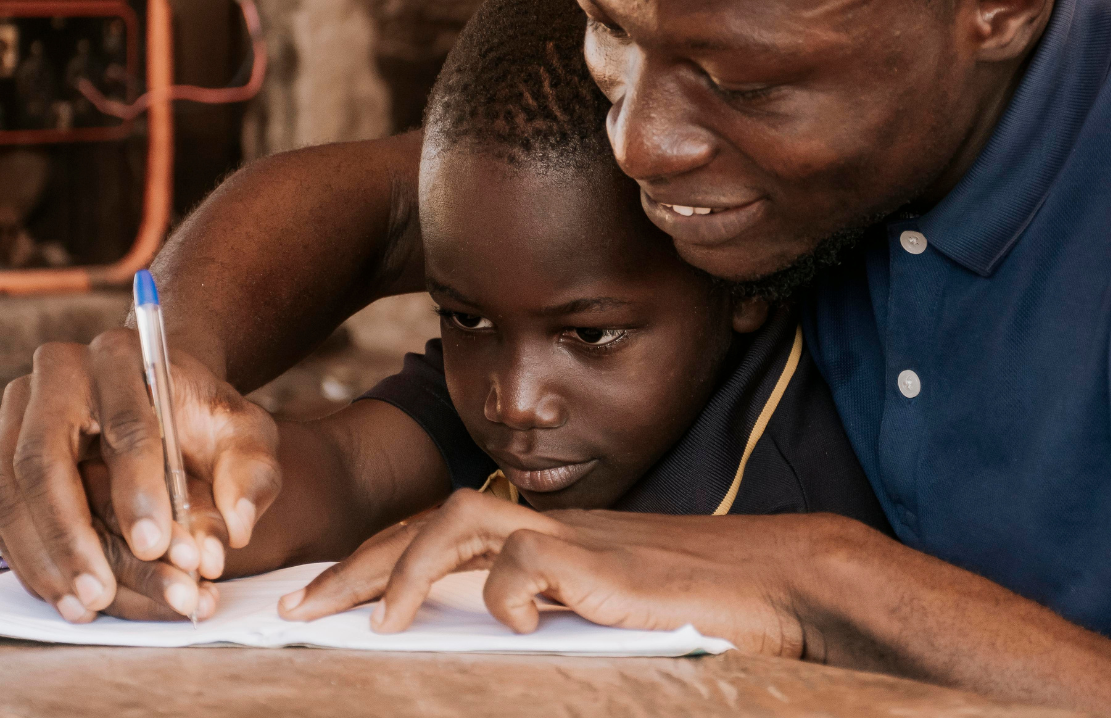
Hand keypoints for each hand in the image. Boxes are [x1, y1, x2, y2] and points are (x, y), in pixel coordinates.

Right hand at [0, 332, 280, 621]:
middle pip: (44, 459)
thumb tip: (236, 530)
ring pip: (8, 488)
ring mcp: (17, 408)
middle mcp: (59, 373)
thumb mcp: (245, 437)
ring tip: (86, 605)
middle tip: (104, 592)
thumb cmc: (205, 418)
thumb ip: (250, 475)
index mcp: (124, 356)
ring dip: (44, 555)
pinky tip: (63, 594)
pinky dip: (28, 556)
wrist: (164, 396)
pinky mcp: (0, 444)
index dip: (137, 490)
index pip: (125, 425)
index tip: (155, 546)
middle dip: (72, 534)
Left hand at [280, 487, 839, 656]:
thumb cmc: (701, 596)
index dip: (380, 557)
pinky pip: (526, 560)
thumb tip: (498, 624)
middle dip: (359, 563)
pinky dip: (504, 593)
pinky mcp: (601, 560)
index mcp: (548, 535)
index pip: (445, 530)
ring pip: (462, 520)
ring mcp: (575, 538)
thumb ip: (556, 600)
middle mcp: (552, 526)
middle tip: (300, 609)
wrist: (776, 579)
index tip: (328, 595)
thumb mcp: (609, 602)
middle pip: (433, 520)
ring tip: (371, 623)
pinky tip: (512, 626)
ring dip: (405, 567)